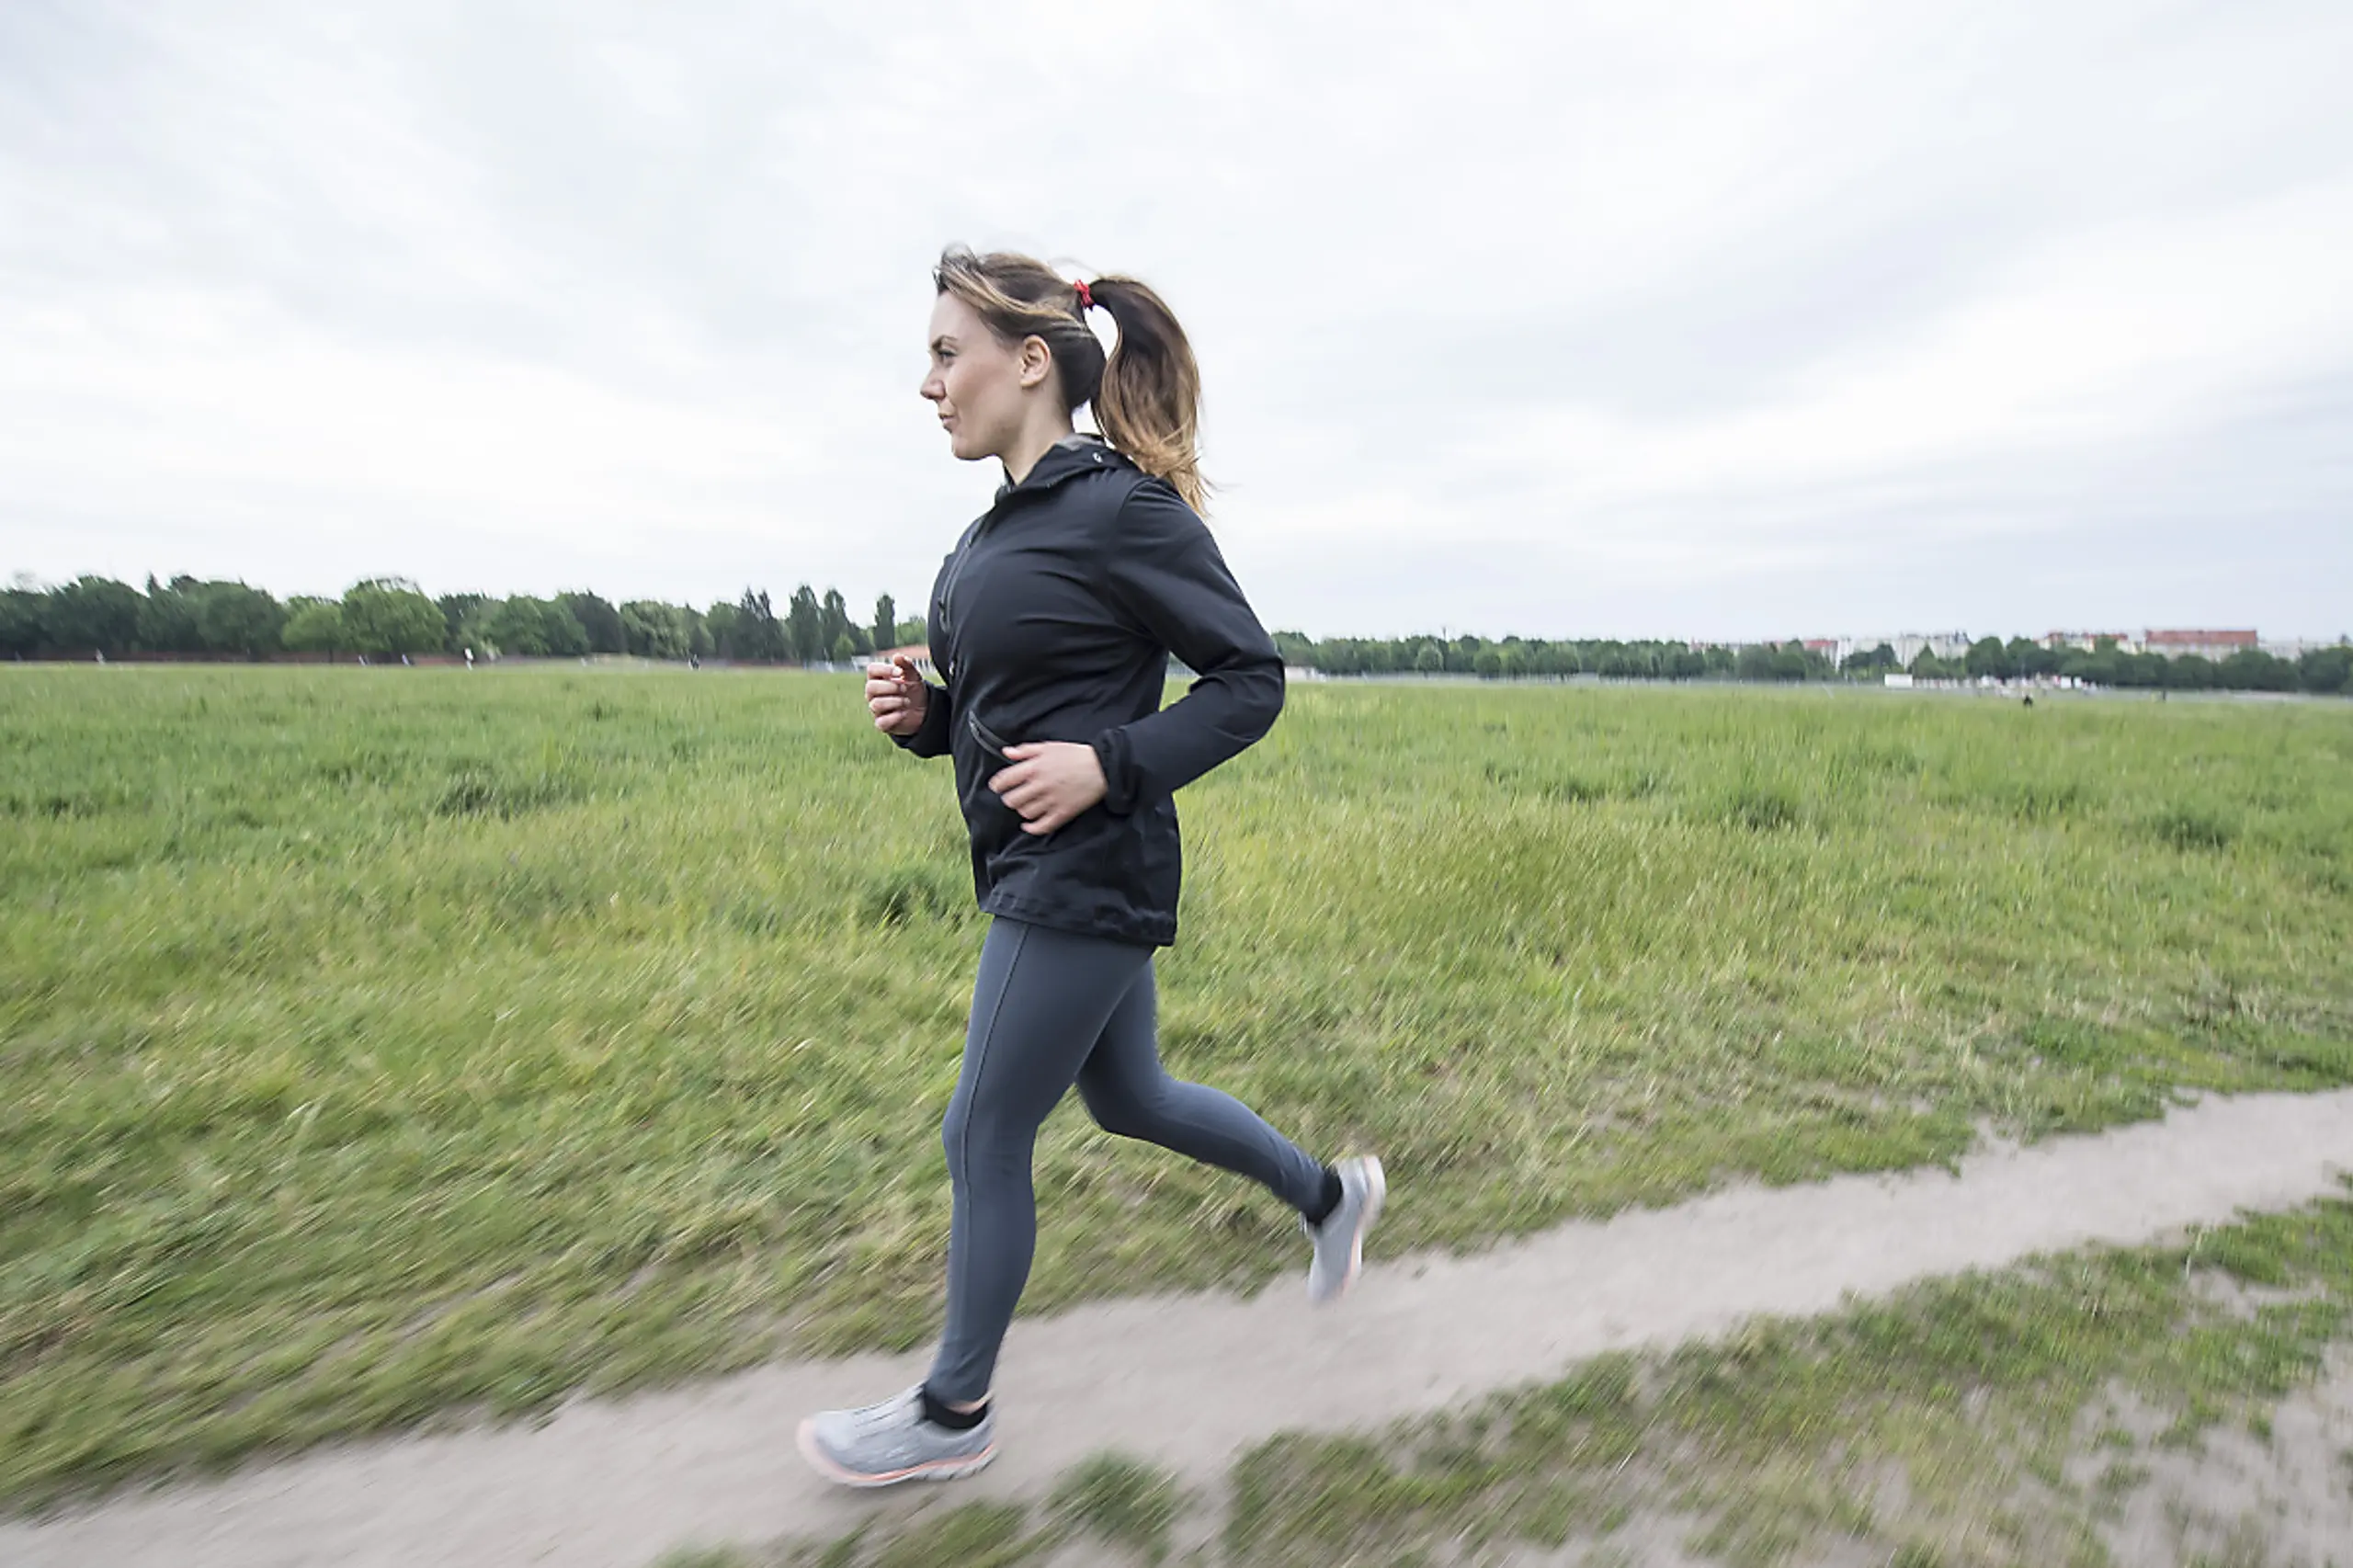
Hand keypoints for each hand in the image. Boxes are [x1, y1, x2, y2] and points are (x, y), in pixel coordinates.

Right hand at [866, 655, 927, 736]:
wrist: (924, 710)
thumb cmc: (913, 690)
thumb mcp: (913, 676)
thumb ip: (906, 665)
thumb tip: (897, 656)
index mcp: (878, 678)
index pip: (871, 669)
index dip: (884, 669)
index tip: (900, 672)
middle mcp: (873, 693)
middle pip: (870, 687)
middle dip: (890, 687)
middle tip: (904, 688)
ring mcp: (876, 709)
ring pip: (876, 704)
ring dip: (895, 701)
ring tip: (907, 701)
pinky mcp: (882, 724)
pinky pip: (881, 722)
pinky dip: (895, 717)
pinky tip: (904, 713)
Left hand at [989, 741, 1105, 834]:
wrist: (1101, 767)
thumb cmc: (1075, 755)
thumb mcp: (1048, 747)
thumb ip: (1025, 750)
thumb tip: (1006, 753)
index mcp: (1034, 767)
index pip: (1005, 780)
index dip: (997, 785)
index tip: (997, 787)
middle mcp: (1040, 785)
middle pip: (1012, 800)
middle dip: (1009, 798)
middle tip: (1012, 797)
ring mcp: (1051, 801)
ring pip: (1025, 813)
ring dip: (1022, 810)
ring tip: (1026, 805)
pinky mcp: (1062, 813)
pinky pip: (1042, 826)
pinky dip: (1031, 828)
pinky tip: (1028, 826)